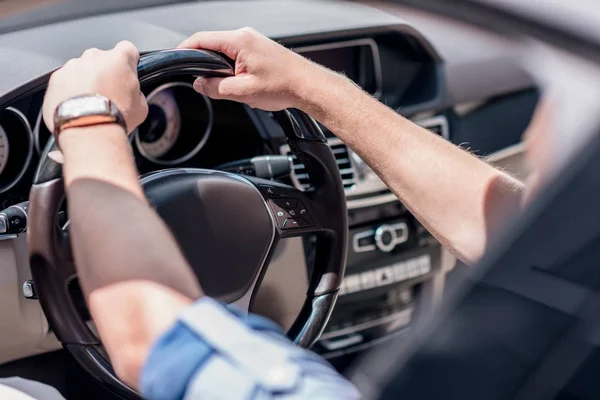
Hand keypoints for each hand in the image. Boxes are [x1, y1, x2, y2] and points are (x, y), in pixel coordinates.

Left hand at [43, 41, 147, 133]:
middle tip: (110, 95)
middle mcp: (94, 57)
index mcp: (119, 59)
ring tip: (92, 105)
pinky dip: (70, 92)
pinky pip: (65, 82)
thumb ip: (136, 91)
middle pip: (102, 60)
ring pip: (82, 70)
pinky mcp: (56, 79)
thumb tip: (132, 94)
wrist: (88, 130)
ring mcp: (72, 66)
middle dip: (106, 73)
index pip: (128, 49)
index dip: (129, 62)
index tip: (128, 73)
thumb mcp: (141, 106)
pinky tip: (78, 108)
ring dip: (87, 82)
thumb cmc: (115, 117)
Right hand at [178, 28, 326, 110]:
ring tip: (232, 88)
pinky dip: (233, 70)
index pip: (201, 39)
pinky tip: (243, 85)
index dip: (185, 50)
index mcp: (239, 41)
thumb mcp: (243, 92)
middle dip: (205, 65)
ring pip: (224, 53)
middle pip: (212, 45)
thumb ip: (216, 88)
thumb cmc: (284, 85)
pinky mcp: (258, 50)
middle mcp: (246, 36)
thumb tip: (200, 85)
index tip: (177, 60)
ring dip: (221, 70)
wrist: (308, 86)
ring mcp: (253, 41)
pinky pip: (236, 56)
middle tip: (206, 84)